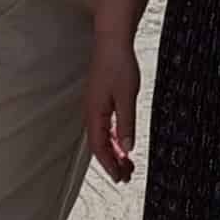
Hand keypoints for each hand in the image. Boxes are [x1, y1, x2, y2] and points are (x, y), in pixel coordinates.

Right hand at [83, 29, 145, 183]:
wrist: (112, 40)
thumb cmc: (118, 65)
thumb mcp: (127, 96)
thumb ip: (126, 123)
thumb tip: (127, 148)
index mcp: (94, 113)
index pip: (99, 147)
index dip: (109, 165)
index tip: (120, 178)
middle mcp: (91, 112)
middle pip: (99, 145)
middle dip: (112, 162)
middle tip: (127, 176)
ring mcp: (94, 106)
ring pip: (102, 136)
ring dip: (114, 151)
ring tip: (127, 164)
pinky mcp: (100, 100)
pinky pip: (105, 126)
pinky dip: (114, 138)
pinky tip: (123, 143)